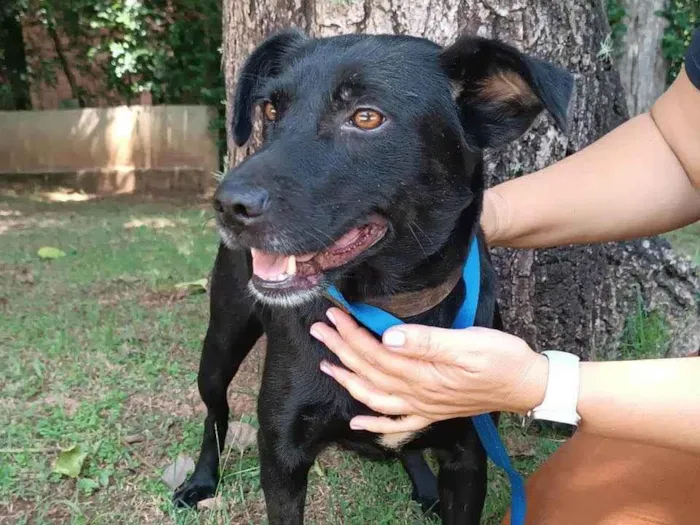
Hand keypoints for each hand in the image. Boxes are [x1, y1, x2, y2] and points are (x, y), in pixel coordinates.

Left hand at [310, 308, 547, 433]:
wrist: (527, 385)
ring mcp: (423, 407)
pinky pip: (397, 423)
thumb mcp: (468, 342)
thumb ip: (427, 341)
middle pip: (370, 372)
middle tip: (320, 329)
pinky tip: (356, 420)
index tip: (334, 315)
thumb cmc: (501, 358)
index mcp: (424, 373)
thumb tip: (387, 338)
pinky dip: (374, 423)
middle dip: (341, 350)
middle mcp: (418, 394)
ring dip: (348, 380)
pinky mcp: (432, 412)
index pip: (376, 353)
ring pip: (375, 397)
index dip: (352, 334)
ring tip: (326, 365)